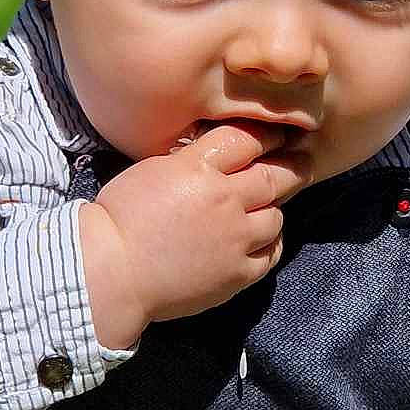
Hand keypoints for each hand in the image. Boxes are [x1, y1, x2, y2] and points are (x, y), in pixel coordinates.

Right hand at [81, 120, 313, 335]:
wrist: (110, 274)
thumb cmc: (120, 218)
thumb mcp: (153, 168)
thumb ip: (192, 158)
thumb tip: (219, 152)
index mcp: (199, 168)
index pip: (249, 139)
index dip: (269, 135)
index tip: (278, 135)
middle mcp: (225, 200)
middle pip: (276, 175)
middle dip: (292, 165)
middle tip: (299, 160)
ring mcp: (236, 239)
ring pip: (276, 215)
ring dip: (274, 207)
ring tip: (268, 205)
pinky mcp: (238, 273)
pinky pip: (271, 253)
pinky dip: (270, 242)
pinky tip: (260, 238)